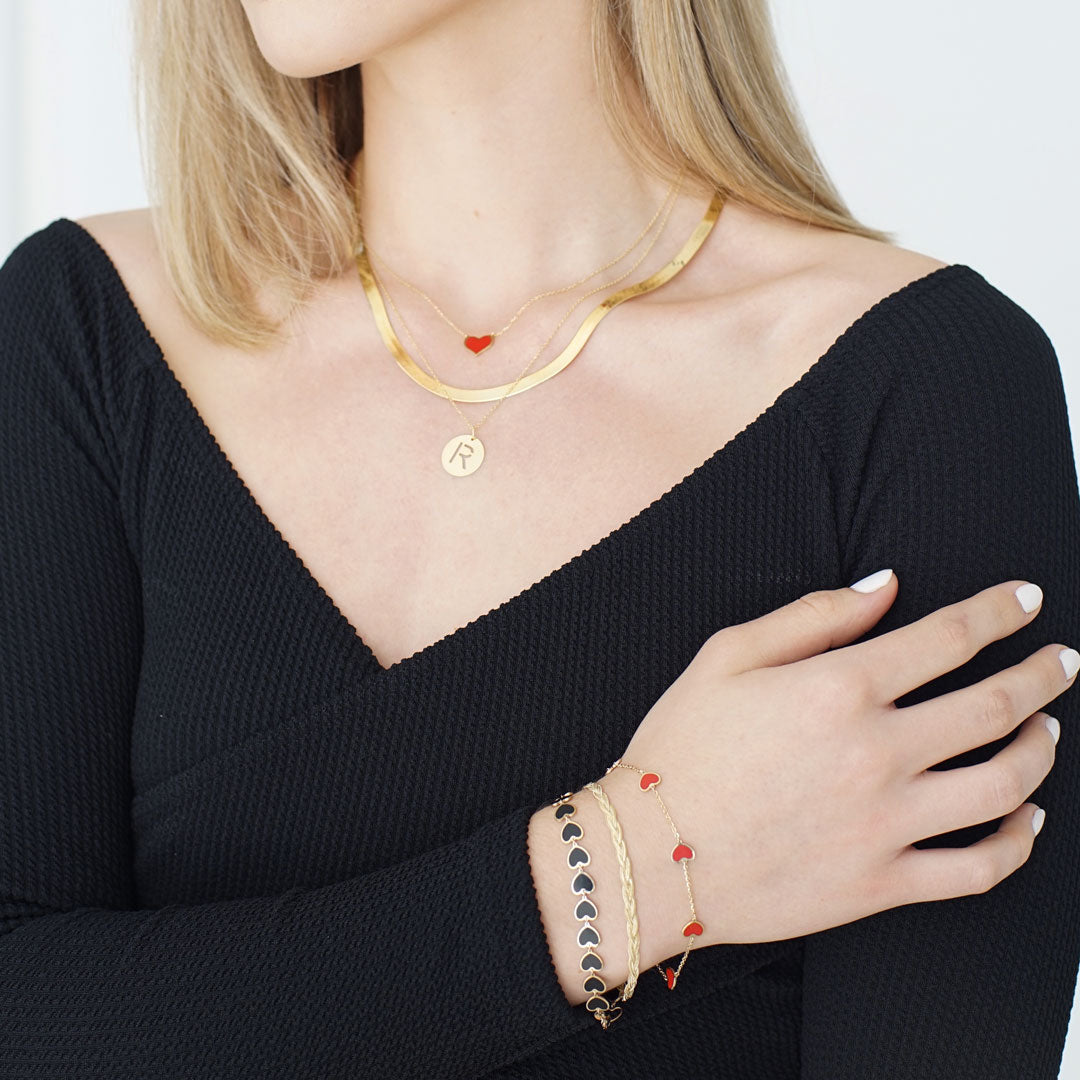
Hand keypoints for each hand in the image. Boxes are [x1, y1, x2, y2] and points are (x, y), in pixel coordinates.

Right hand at [617, 571, 1073, 945]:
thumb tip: (885, 587)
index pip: (948, 636)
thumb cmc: (680, 748)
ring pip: (1006, 785)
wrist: (651, 855)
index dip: (998, 611)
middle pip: (995, 705)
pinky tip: (1027, 820)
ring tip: (1051, 731)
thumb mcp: (727, 655)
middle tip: (1063, 661)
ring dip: (1042, 751)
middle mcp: (877, 752)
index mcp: (839, 688)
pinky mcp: (883, 884)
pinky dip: (1018, 843)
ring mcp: (887, 823)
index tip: (1024, 600)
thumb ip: (813, 615)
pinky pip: (978, 869)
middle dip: (1043, 674)